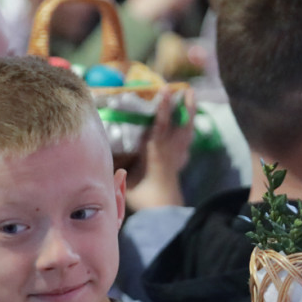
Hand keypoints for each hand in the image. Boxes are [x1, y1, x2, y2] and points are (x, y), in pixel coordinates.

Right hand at [126, 88, 194, 210]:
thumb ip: (119, 165)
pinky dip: (187, 136)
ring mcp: (176, 157)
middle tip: (188, 90)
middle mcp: (169, 150)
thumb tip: (109, 154)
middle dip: (185, 106)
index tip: (166, 89)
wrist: (162, 212)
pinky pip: (185, 146)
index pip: (161, 124)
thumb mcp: (126, 178)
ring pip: (186, 133)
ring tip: (191, 102)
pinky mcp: (179, 165)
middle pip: (181, 124)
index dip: (163, 106)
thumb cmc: (142, 195)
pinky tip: (187, 132)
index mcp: (156, 151)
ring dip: (189, 117)